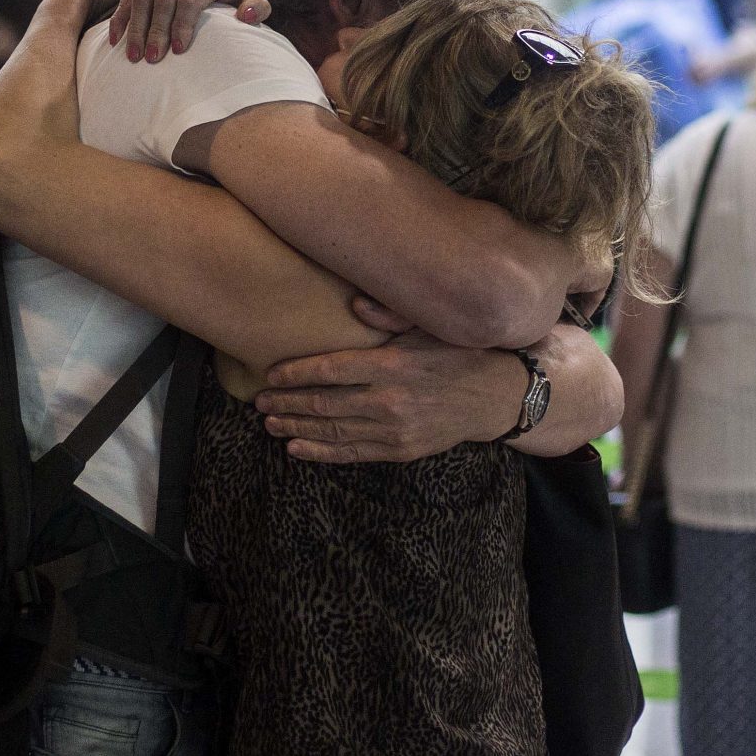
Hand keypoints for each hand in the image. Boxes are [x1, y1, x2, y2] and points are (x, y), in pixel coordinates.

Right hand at [103, 0, 268, 61]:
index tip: (179, 51)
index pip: (190, 0)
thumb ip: (257, 7)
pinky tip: (115, 39)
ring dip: (135, 28)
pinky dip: (120, 17)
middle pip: (163, 0)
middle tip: (151, 59)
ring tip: (133, 56)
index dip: (182, 25)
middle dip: (156, 31)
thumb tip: (246, 17)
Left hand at [256, 333, 521, 463]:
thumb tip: (354, 302)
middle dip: (287, 403)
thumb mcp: (429, 326)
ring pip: (333, 431)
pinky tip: (296, 447)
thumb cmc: (458, 354)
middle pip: (324, 403)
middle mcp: (390, 399)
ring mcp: (394, 430)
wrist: (495, 398)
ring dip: (296, 427)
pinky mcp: (400, 450)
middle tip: (259, 402)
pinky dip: (320, 452)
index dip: (296, 373)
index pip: (331, 369)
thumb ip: (390, 313)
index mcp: (393, 364)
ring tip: (269, 423)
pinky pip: (351, 453)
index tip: (270, 374)